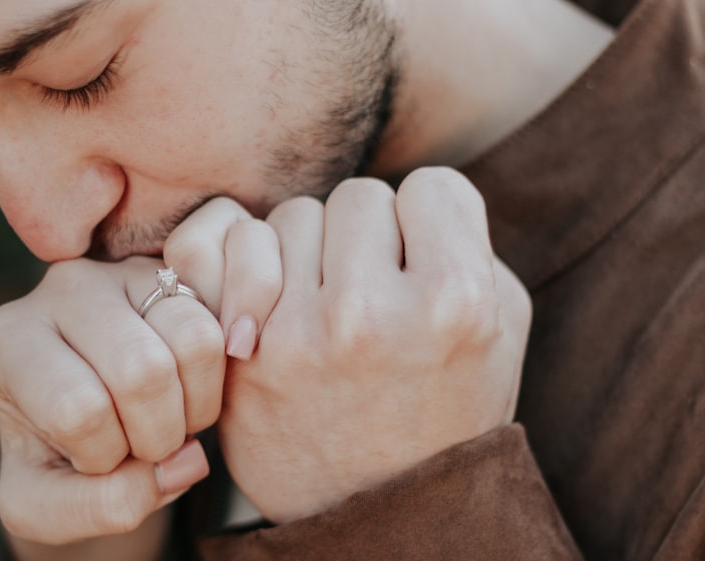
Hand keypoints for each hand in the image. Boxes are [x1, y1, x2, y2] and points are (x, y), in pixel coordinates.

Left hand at [0, 198, 281, 552]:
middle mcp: (65, 288)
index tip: (89, 459)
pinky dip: (216, 385)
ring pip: (192, 340)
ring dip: (194, 408)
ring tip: (166, 421)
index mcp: (11, 338)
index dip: (101, 456)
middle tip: (140, 448)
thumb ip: (101, 505)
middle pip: (142, 371)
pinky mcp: (176, 277)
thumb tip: (187, 463)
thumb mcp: (45, 506)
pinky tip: (186, 398)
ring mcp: (125, 274)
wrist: (75, 425)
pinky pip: (219, 328)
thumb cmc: (53, 460)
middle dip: (157, 437)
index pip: (79, 409)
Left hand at [218, 168, 531, 523]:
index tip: (424, 259)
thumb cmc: (446, 411)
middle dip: (370, 236)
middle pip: (358, 196)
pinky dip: (265, 270)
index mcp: (455, 304)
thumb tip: (411, 196)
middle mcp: (371, 314)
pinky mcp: (246, 354)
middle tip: (379, 287)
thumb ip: (466, 246)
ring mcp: (299, 335)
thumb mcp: (499, 331)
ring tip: (335, 306)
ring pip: (296, 217)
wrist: (379, 510)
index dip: (431, 221)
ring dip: (315, 251)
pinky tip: (284, 307)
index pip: (432, 187)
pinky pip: (241, 253)